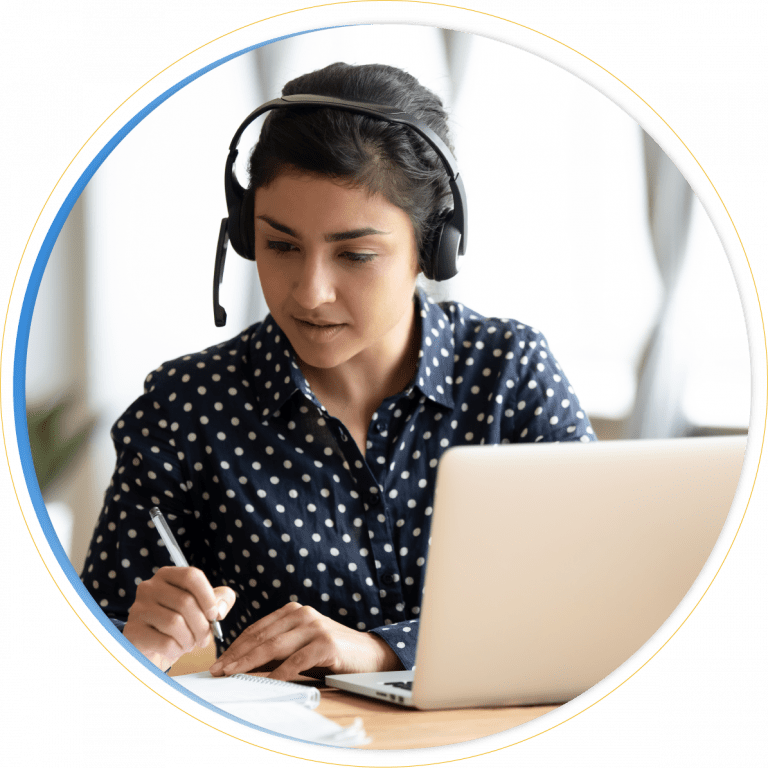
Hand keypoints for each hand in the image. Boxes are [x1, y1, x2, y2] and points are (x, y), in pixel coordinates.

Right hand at [122, 566, 236, 670]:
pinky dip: (177, 650)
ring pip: (175, 623)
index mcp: (167, 575)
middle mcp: (149, 587)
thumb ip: (220, 600)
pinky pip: (164, 642)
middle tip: (204, 639)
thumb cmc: (180, 625)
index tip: (215, 615)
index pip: (192, 576)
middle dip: (202, 626)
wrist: (152, 649)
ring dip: (190, 639)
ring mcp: (137, 609)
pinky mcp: (132, 632)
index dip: (208, 597)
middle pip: (186, 602)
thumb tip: (219, 609)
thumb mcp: (202, 608)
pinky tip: (176, 650)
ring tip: (189, 644)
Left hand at [209, 602, 400, 679]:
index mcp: (293, 612)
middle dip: (237, 655)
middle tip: (218, 670)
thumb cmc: (330, 652)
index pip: (257, 629)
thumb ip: (277, 649)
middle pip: (262, 637)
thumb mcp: (300, 645)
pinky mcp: (326, 643)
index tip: (219, 662)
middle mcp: (302, 614)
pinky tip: (268, 682)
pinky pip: (297, 661)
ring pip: (274, 646)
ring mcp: (315, 627)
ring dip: (250, 662)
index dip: (235, 646)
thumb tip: (242, 665)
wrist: (369, 654)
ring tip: (233, 674)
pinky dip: (280, 673)